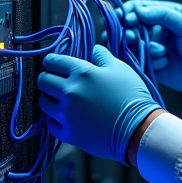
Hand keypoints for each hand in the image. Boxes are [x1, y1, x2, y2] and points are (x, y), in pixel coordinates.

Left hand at [37, 46, 160, 164]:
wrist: (138, 130)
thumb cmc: (132, 96)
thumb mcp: (120, 69)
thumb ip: (102, 56)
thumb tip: (92, 49)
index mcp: (82, 73)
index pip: (52, 61)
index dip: (52, 62)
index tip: (54, 65)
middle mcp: (69, 92)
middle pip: (43, 81)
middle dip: (47, 78)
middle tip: (56, 81)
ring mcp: (66, 114)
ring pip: (43, 102)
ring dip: (50, 99)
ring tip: (61, 100)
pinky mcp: (68, 133)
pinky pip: (50, 123)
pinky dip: (56, 119)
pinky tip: (67, 117)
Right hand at [121, 0, 181, 98]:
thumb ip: (164, 15)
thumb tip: (139, 10)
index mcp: (164, 14)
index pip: (139, 8)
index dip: (129, 12)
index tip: (126, 19)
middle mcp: (154, 29)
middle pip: (130, 26)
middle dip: (130, 31)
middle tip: (133, 37)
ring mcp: (151, 46)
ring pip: (134, 44)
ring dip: (145, 48)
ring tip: (160, 52)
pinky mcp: (149, 63)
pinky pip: (140, 60)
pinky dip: (151, 62)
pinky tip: (165, 63)